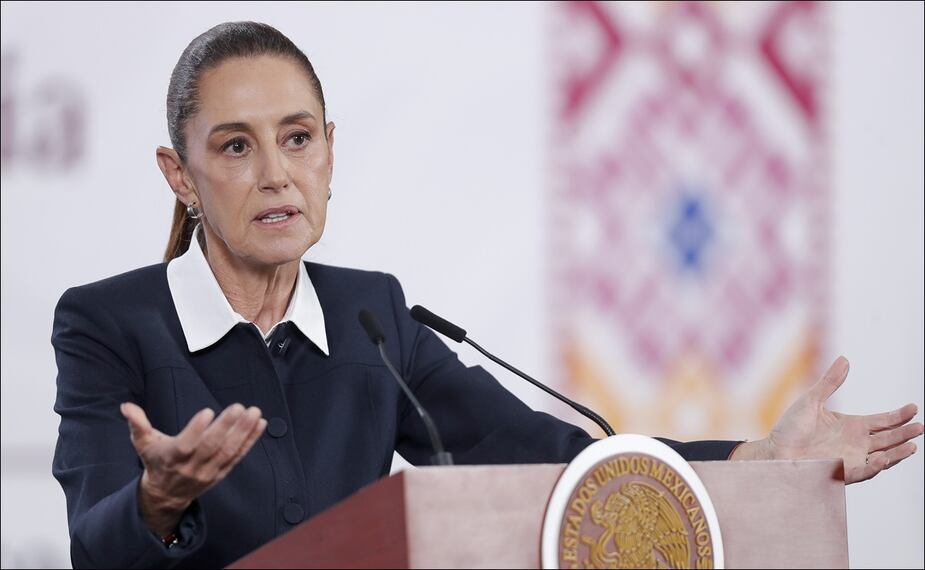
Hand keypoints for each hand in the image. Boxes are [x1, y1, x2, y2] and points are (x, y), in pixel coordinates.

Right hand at [120, 402, 266, 534]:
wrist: (166, 494)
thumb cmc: (156, 461)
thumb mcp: (143, 444)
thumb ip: (137, 424)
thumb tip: (126, 406)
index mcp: (172, 457)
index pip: (185, 445)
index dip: (196, 429)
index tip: (207, 411)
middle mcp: (192, 466)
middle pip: (211, 447)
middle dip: (226, 427)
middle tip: (239, 407)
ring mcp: (209, 471)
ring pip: (228, 452)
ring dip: (243, 432)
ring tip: (255, 413)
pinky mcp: (221, 472)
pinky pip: (238, 456)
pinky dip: (250, 441)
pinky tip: (260, 424)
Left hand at [732, 356, 922, 483]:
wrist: (774, 450)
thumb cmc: (790, 428)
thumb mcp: (812, 400)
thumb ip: (830, 382)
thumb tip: (844, 360)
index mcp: (851, 426)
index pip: (882, 421)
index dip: (898, 416)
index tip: (914, 408)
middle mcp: (856, 443)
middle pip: (888, 438)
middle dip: (905, 433)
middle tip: (921, 426)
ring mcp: (852, 458)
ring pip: (883, 456)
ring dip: (898, 451)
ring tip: (913, 444)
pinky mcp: (843, 472)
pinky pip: (865, 471)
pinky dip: (877, 466)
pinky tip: (886, 457)